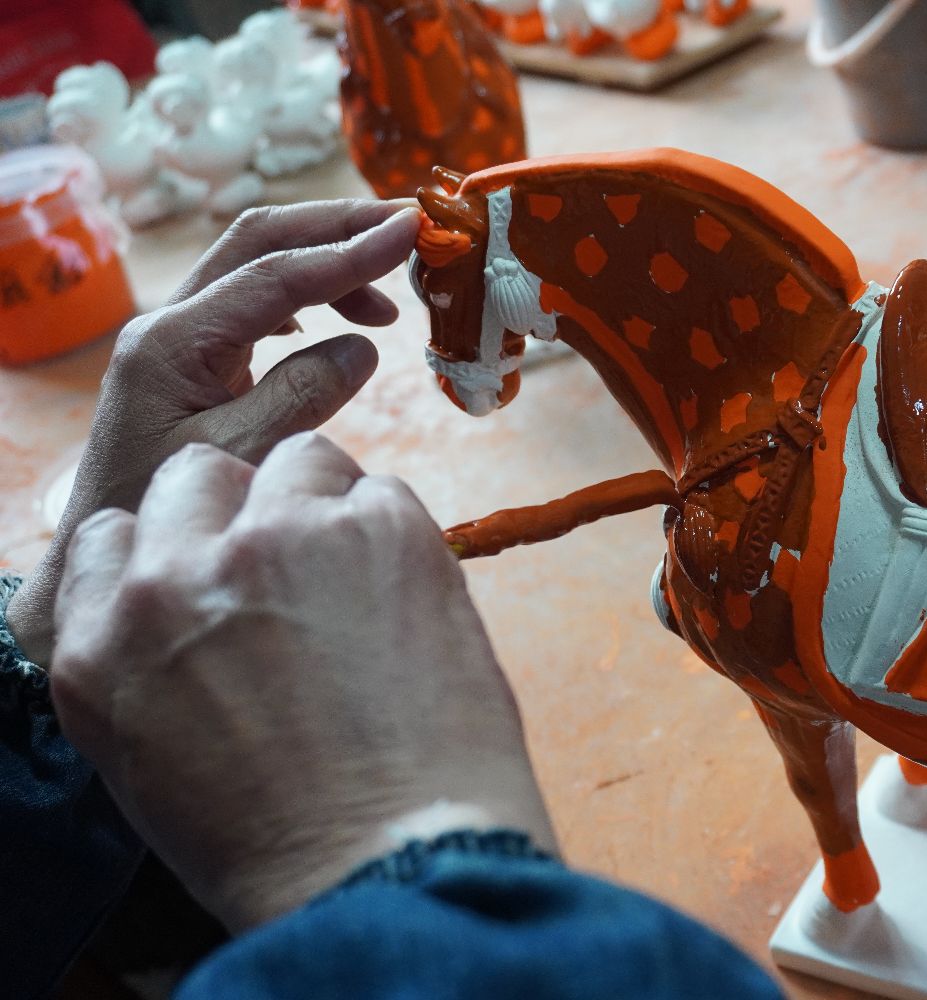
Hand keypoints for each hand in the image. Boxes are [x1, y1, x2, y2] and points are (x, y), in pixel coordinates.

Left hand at [5, 200, 420, 664]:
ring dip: (327, 263)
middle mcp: (171, 323)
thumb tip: (360, 348)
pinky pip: (256, 302)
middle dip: (338, 227)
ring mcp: (179, 337)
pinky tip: (342, 317)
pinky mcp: (193, 358)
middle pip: (261, 242)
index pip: (277, 274)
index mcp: (174, 340)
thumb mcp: (239, 459)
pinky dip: (309, 296)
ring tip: (390, 300)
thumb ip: (300, 397)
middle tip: (409, 228)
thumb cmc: (160, 512)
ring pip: (260, 267)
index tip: (412, 233)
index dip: (350, 251)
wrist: (99, 549)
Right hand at [49, 435, 556, 929]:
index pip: (113, 535)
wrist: (388, 863)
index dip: (176, 551)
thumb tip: (185, 608)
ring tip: (362, 583)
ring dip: (325, 506)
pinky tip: (410, 601)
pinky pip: (382, 490)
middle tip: (298, 570)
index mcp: (102, 641)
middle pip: (197, 477)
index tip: (218, 577)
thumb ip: (147, 662)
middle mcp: (176, 576)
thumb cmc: (282, 840)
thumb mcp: (152, 762)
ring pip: (296, 462)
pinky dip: (397, 534)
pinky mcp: (378, 528)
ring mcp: (279, 540)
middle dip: (243, 511)